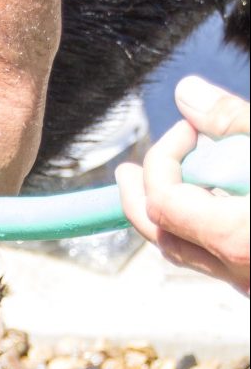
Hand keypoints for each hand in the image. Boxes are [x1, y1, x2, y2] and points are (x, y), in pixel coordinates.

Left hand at [116, 76, 248, 294]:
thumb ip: (234, 121)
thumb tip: (186, 94)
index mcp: (239, 238)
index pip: (164, 201)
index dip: (163, 160)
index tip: (186, 132)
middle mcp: (244, 274)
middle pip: (165, 236)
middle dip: (141, 197)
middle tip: (130, 171)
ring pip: (190, 255)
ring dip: (172, 215)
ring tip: (172, 179)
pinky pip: (219, 264)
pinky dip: (205, 231)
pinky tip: (216, 203)